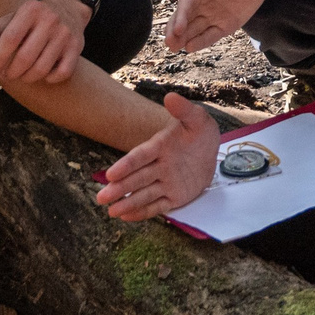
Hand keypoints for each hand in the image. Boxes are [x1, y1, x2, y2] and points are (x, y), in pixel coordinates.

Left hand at [0, 0, 88, 84]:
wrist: (69, 8)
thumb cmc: (34, 18)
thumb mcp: (14, 17)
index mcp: (31, 10)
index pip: (10, 39)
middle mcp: (50, 20)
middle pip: (25, 57)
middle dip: (12, 72)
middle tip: (8, 75)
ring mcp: (65, 34)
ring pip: (42, 68)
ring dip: (28, 78)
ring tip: (22, 76)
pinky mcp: (77, 46)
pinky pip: (62, 73)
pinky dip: (50, 78)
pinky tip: (44, 75)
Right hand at [94, 93, 219, 221]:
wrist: (212, 150)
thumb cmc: (200, 133)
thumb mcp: (198, 119)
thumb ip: (184, 110)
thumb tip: (170, 96)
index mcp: (160, 146)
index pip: (140, 156)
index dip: (126, 165)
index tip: (111, 174)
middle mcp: (159, 166)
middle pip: (137, 178)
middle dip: (120, 188)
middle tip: (101, 198)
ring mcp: (166, 182)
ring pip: (144, 194)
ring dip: (128, 202)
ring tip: (111, 211)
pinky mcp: (175, 196)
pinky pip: (158, 205)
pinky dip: (143, 212)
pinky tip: (127, 217)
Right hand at [166, 0, 273, 52]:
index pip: (188, 2)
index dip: (181, 15)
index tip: (177, 28)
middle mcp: (203, 1)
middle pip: (185, 17)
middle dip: (175, 30)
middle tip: (169, 43)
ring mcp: (212, 14)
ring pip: (194, 28)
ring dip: (183, 38)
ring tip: (173, 48)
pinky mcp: (224, 23)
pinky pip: (211, 34)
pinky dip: (201, 41)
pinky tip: (190, 48)